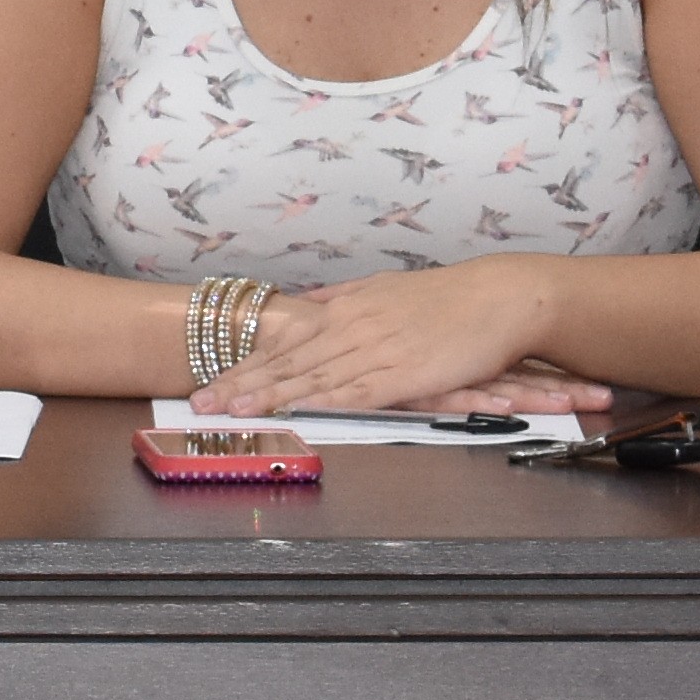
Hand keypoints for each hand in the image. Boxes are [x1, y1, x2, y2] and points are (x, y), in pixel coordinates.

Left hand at [192, 262, 580, 419]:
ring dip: (268, 395)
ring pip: (312, 376)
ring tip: (231, 411)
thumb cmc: (449, 297)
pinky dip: (321, 401)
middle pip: (286, 360)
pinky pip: (355, 390)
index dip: (243, 364)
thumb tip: (310, 302)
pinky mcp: (405, 372)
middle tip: (199, 403)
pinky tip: (295, 410)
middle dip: (239, 382)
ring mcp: (377, 349)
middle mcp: (353, 326)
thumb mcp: (386, 288)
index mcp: (346, 308)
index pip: (283, 343)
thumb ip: (344, 297)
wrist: (501, 297)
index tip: (208, 380)